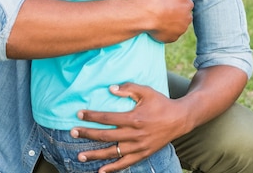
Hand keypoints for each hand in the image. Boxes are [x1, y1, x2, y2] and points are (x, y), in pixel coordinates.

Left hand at [70, 83, 189, 172]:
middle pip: (105, 136)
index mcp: (134, 118)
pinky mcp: (143, 154)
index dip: (92, 116)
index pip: (107, 118)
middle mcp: (134, 134)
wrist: (180, 119)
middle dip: (87, 134)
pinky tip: (100, 171)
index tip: (79, 114)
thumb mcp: (146, 91)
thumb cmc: (161, 103)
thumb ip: (128, 88)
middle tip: (72, 132)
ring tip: (80, 156)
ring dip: (95, 155)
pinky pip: (125, 163)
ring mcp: (139, 146)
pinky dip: (113, 168)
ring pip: (113, 152)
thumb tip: (110, 88)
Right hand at [146, 0, 194, 42]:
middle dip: (176, 14)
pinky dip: (166, 32)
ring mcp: (180, 30)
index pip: (186, 4)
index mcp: (188, 5)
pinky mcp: (172, 38)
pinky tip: (158, 26)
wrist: (147, 14)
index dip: (176, 2)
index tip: (168, 2)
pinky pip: (170, 35)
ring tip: (160, 18)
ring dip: (172, 23)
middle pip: (183, 16)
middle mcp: (187, 19)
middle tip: (164, 10)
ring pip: (178, 26)